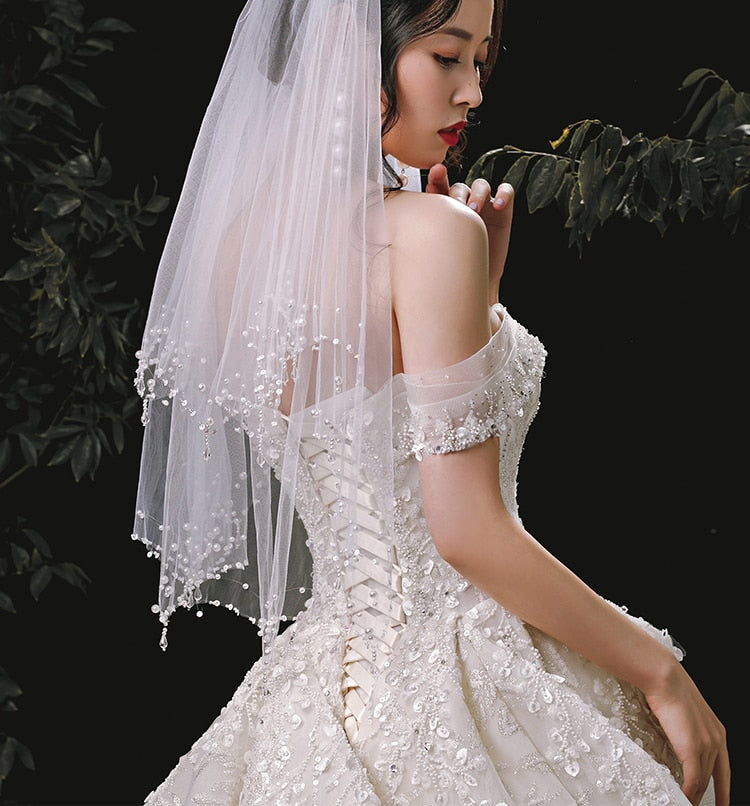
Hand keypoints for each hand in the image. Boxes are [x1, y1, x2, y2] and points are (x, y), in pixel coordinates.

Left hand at [425, 163, 513, 303]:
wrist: (477, 281)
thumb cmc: (453, 267)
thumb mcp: (436, 249)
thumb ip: (425, 231)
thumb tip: (402, 222)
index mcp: (445, 208)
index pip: (440, 185)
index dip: (438, 177)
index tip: (435, 174)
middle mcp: (463, 202)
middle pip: (460, 186)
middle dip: (458, 195)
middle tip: (457, 209)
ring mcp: (483, 204)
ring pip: (481, 185)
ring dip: (478, 194)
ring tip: (474, 211)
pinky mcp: (502, 210)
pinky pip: (506, 191)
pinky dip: (503, 194)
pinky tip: (498, 205)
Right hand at [644, 663, 729, 804]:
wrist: (664, 678)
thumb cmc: (668, 687)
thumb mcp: (683, 712)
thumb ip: (685, 729)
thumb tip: (675, 737)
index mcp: (717, 732)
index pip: (724, 770)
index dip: (723, 790)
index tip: (722, 803)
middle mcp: (716, 740)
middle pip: (712, 780)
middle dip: (705, 797)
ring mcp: (706, 745)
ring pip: (701, 782)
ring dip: (693, 797)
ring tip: (685, 805)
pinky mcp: (693, 749)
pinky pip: (692, 780)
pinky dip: (687, 793)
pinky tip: (681, 798)